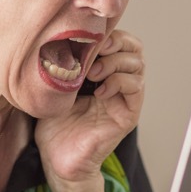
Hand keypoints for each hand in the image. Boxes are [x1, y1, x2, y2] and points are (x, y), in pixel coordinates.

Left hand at [35, 30, 144, 191]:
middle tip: (94, 51)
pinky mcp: (128, 113)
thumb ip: (63, 61)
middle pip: (134, 48)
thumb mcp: (55, 85)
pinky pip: (136, 87)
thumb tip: (61, 35)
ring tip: (92, 74)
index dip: (108, 34)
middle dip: (116, 42)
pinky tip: (100, 91)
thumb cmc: (53, 124)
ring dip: (115, 62)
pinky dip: (119, 82)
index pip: (119, 41)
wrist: (57, 158)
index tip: (86, 37)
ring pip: (137, 64)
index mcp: (101, 71)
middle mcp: (117, 81)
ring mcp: (124, 97)